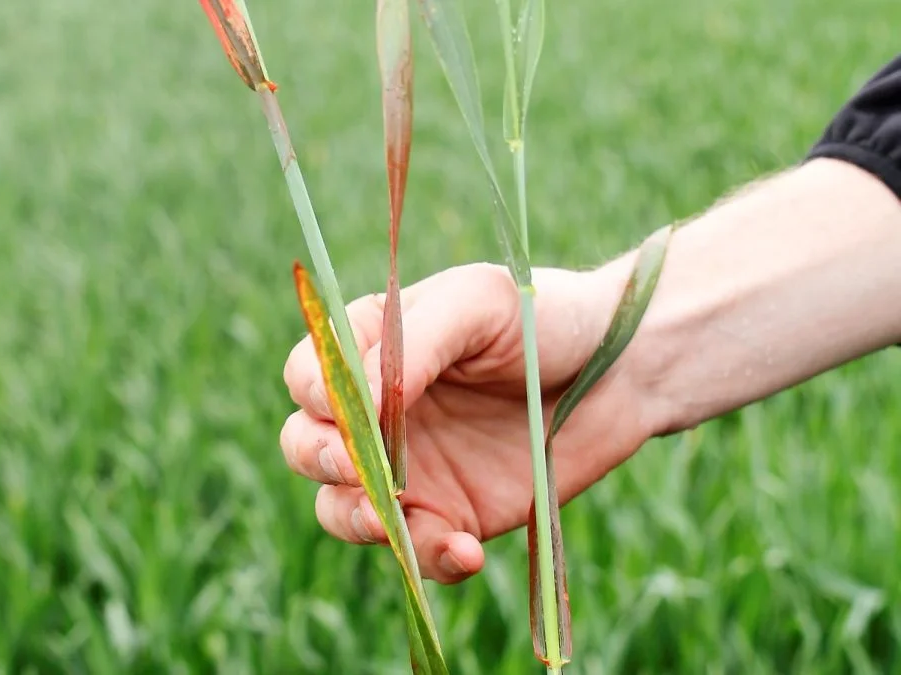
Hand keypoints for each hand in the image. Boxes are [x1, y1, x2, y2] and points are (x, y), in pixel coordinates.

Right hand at [279, 262, 656, 583]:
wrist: (623, 370)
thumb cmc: (543, 316)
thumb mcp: (478, 304)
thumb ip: (413, 343)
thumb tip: (360, 401)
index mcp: (369, 348)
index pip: (308, 375)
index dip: (316, 394)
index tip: (356, 405)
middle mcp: (376, 412)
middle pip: (306, 445)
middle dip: (320, 459)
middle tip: (357, 466)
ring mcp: (408, 469)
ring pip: (341, 508)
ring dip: (354, 520)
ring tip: (390, 523)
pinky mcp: (450, 516)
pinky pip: (416, 550)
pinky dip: (429, 559)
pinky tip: (467, 550)